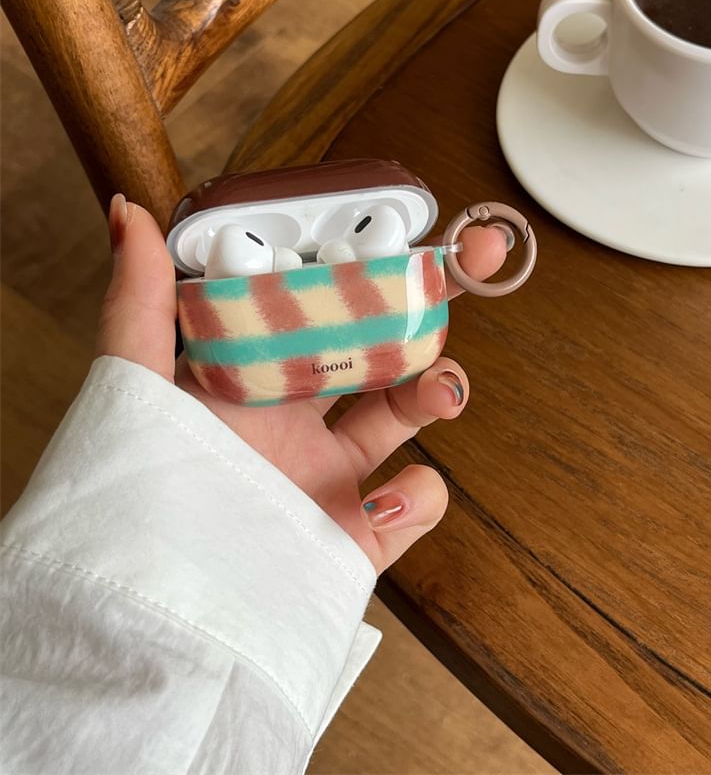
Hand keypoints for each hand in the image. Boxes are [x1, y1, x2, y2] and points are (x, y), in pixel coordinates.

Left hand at [97, 195, 506, 572]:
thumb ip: (140, 303)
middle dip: (433, 308)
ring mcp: (335, 477)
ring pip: (411, 416)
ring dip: (441, 389)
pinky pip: (418, 505)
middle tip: (472, 266)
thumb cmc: (147, 487)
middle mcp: (302, 421)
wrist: (164, 606)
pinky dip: (422, 497)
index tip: (413, 228)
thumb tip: (130, 214)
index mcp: (259, 376)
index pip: (325, 305)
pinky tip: (386, 500)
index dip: (370, 264)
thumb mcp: (139, 383)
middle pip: (384, 350)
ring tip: (443, 388)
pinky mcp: (359, 535)